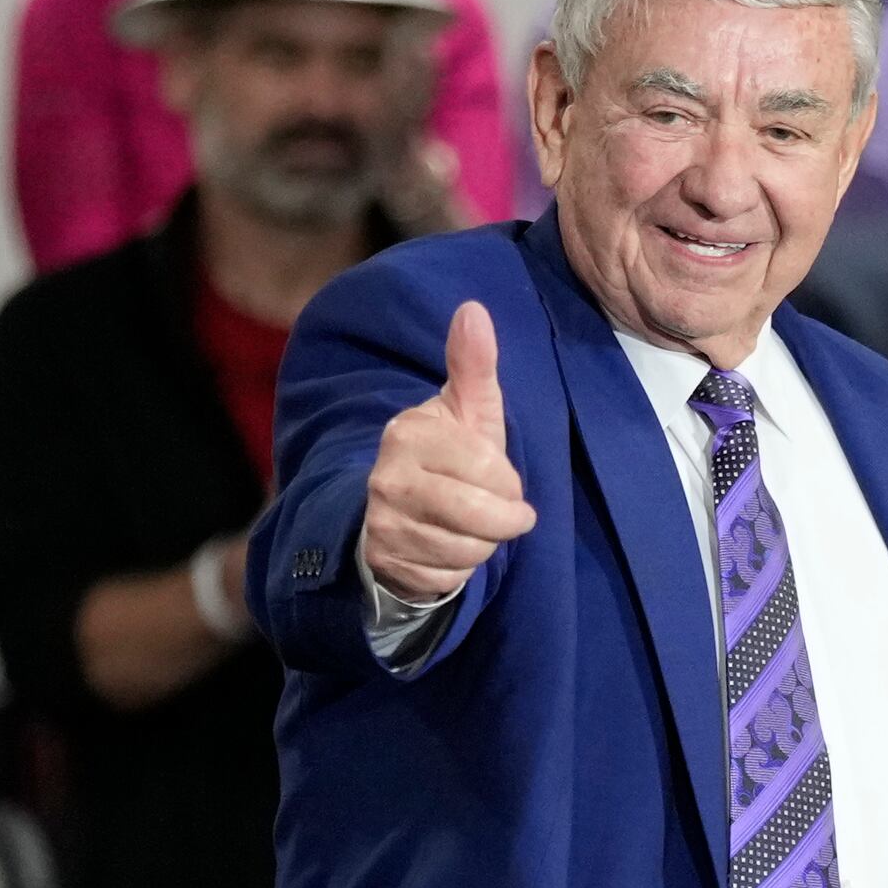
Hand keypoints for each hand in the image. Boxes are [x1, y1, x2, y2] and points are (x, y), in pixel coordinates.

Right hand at [362, 302, 536, 600]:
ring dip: (482, 545)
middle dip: (503, 520)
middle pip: (476, 515)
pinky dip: (458, 569)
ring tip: (473, 526)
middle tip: (506, 513)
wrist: (404, 508)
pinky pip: (444, 578)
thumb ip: (474, 364)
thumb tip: (473, 309)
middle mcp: (386, 476)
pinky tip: (449, 549)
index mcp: (409, 432)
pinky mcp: (383, 561)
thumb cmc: (453, 453)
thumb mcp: (470, 408)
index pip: (486, 468)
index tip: (505, 480)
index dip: (507, 482)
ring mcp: (380, 522)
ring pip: (464, 551)